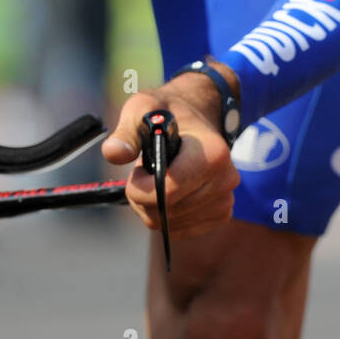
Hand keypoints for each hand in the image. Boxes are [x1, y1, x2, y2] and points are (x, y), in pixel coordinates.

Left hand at [102, 73, 241, 239]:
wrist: (197, 117)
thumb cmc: (168, 112)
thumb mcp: (142, 108)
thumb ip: (126, 132)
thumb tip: (113, 154)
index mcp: (213, 153)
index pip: (169, 191)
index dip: (141, 187)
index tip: (137, 170)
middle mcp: (225, 180)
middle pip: (167, 211)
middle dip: (143, 196)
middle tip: (143, 171)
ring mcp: (225, 199)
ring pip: (170, 224)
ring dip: (151, 207)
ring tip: (155, 178)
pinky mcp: (220, 214)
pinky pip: (181, 230)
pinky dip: (165, 216)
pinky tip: (167, 192)